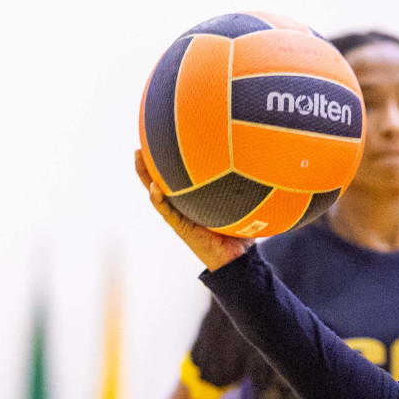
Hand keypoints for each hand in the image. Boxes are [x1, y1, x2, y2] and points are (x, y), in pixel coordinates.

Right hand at [135, 149, 246, 271]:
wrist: (238, 259)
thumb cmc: (242, 231)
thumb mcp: (244, 205)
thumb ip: (245, 188)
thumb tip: (259, 163)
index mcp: (195, 200)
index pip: (179, 176)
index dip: (168, 161)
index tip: (161, 139)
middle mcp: (184, 206)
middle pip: (161, 181)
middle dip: (149, 163)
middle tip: (140, 144)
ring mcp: (180, 216)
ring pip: (157, 193)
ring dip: (145, 176)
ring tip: (138, 158)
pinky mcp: (182, 228)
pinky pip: (167, 212)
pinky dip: (159, 200)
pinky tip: (153, 187)